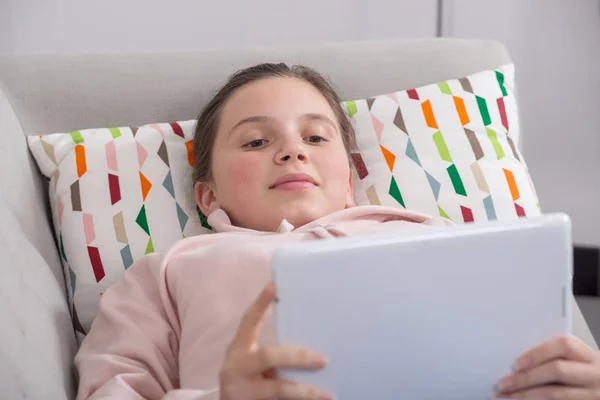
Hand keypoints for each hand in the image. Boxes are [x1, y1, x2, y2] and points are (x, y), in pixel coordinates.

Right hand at [219, 282, 332, 399]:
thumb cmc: (249, 384)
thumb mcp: (253, 366)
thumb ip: (271, 357)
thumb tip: (312, 346)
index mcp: (238, 350)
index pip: (249, 322)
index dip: (260, 304)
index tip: (273, 285)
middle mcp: (234, 368)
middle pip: (268, 356)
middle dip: (298, 357)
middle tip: (323, 360)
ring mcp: (238, 391)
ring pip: (277, 389)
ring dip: (305, 391)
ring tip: (327, 395)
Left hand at [494, 335, 599, 398]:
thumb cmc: (585, 375)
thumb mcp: (577, 363)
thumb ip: (554, 358)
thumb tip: (516, 364)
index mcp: (589, 356)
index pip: (564, 346)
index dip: (538, 353)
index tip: (516, 364)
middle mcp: (595, 375)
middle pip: (558, 370)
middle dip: (526, 378)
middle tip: (502, 383)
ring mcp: (594, 395)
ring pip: (557, 394)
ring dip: (527, 395)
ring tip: (507, 396)